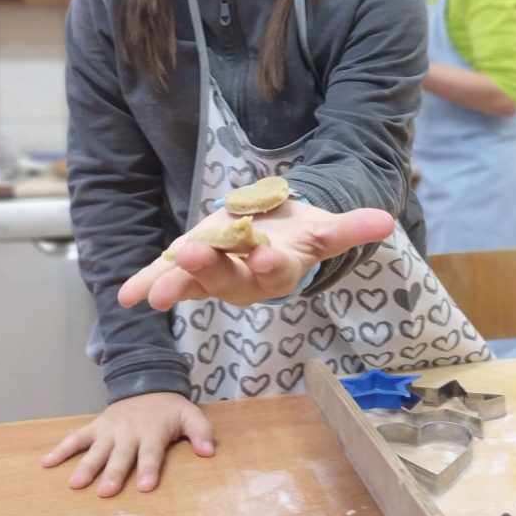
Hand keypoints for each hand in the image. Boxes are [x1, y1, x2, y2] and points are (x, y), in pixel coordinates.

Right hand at [41, 392, 214, 496]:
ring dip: (86, 465)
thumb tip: (209, 452)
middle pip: (121, 454)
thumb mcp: (190, 415)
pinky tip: (46, 463)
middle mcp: (129, 431)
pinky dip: (61, 449)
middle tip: (106, 492)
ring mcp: (109, 429)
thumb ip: (201, 432)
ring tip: (75, 484)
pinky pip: (76, 437)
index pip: (151, 452)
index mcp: (152, 430)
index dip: (149, 469)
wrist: (147, 383)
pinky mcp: (96, 426)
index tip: (145, 488)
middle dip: (113, 472)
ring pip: (96, 448)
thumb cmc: (169, 410)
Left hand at [118, 201, 393, 309]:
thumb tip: (387, 220)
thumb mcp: (324, 229)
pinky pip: (167, 277)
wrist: (271, 237)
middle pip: (228, 280)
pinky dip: (147, 282)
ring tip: (153, 293)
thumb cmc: (298, 234)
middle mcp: (245, 279)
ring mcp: (214, 275)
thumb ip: (350, 228)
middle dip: (210, 271)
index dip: (270, 265)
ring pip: (195, 282)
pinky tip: (127, 295)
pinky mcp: (190, 267)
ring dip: (174, 283)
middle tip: (194, 257)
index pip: (276, 270)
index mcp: (279, 269)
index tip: (264, 257)